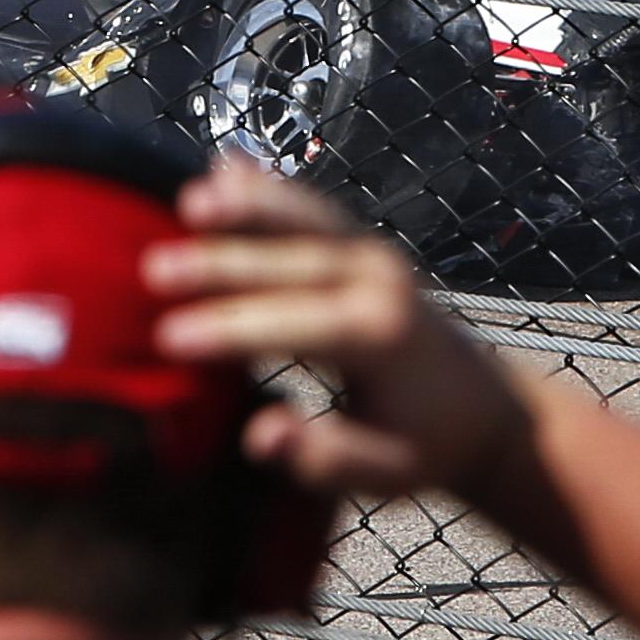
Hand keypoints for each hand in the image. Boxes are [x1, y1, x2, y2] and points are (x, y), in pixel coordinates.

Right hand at [141, 161, 527, 496]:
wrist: (487, 408)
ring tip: (189, 198)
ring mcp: (372, 252)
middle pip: (291, 263)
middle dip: (220, 264)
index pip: (297, 327)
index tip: (169, 338)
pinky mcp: (362, 241)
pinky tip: (220, 166)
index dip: (232, 331)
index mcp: (382, 337)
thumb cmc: (426, 445)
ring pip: (302, 218)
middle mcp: (379, 281)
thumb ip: (326, 456)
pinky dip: (266, 187)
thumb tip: (261, 436)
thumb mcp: (387, 473)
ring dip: (245, 205)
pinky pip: (309, 208)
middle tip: (152, 269)